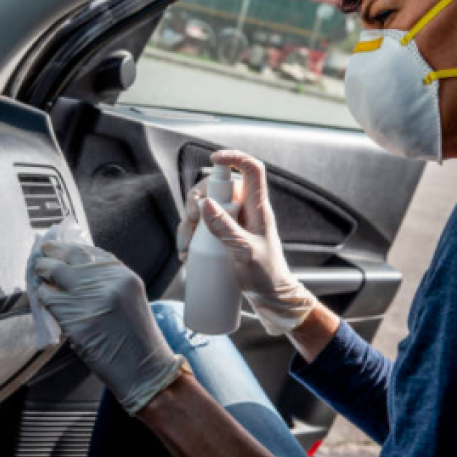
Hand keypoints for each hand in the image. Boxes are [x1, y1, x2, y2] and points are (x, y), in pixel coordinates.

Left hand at [35, 241, 184, 413]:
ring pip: (54, 275)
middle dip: (52, 254)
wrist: (144, 371)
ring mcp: (90, 299)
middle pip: (70, 256)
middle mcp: (108, 281)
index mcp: (124, 275)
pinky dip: (42, 298)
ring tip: (38, 277)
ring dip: (43, 277)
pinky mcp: (75, 319)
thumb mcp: (129, 300)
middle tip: (41, 255)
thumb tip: (73, 270)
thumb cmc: (137, 340)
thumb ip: (106, 282)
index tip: (56, 247)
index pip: (90, 251)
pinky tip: (43, 300)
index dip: (70, 247)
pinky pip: (49, 299)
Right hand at [176, 150, 315, 334]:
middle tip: (190, 225)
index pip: (251, 169)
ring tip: (186, 249)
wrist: (270, 298)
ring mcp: (233, 223)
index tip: (213, 160)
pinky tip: (186, 253)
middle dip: (196, 203)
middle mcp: (245, 211)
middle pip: (216, 189)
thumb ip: (225, 228)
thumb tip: (205, 203)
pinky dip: (190, 237)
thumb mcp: (244, 252)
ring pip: (204, 209)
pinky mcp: (224, 237)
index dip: (234, 157)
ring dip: (188, 225)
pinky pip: (202, 227)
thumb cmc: (266, 276)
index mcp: (257, 208)